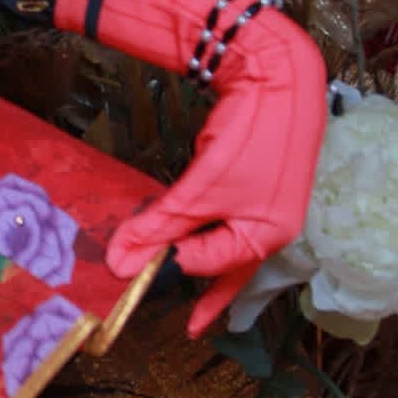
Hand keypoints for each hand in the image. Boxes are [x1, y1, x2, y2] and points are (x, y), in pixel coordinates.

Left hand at [55, 0, 327, 338]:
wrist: (278, 77)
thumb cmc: (249, 139)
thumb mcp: (200, 189)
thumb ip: (158, 226)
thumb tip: (119, 267)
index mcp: (264, 237)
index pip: (206, 265)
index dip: (167, 262)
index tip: (127, 266)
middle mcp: (271, 228)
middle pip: (224, 266)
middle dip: (198, 284)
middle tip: (184, 319)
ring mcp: (266, 205)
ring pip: (223, 241)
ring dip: (193, 250)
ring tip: (168, 270)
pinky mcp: (256, 183)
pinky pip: (226, 217)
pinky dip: (203, 225)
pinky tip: (187, 231)